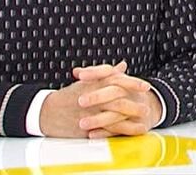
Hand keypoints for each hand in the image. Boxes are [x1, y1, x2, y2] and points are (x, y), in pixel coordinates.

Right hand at [38, 62, 160, 137]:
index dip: (133, 83)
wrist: (46, 112)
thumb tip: (123, 66)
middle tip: (148, 104)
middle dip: (135, 102)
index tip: (146, 86)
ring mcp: (89, 113)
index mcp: (93, 84)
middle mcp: (92, 98)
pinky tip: (131, 130)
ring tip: (144, 117)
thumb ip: (107, 74)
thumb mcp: (88, 81)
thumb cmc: (68, 96)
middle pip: (118, 98)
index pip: (116, 81)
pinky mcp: (85, 127)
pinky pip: (105, 130)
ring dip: (130, 117)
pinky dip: (119, 130)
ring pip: (113, 115)